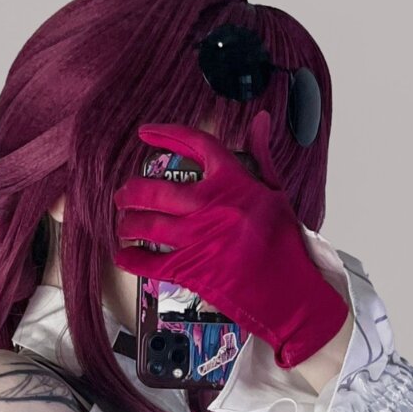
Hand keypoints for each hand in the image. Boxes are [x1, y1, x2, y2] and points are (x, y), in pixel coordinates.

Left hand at [113, 114, 348, 370]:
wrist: (289, 291)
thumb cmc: (285, 244)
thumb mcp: (276, 192)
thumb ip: (261, 155)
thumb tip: (261, 121)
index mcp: (232, 182)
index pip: (195, 145)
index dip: (166, 135)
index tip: (147, 133)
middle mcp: (211, 206)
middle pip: (156, 190)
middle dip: (132, 191)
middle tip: (123, 194)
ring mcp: (199, 239)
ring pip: (148, 225)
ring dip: (128, 223)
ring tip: (122, 223)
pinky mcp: (193, 270)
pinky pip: (151, 263)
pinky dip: (131, 259)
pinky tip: (123, 256)